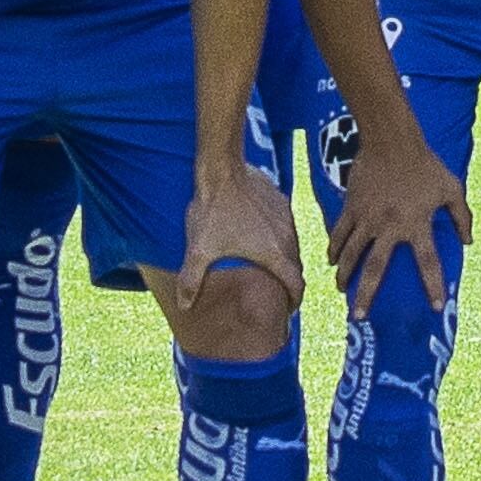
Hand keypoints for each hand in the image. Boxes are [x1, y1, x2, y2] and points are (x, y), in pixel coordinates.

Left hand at [183, 158, 306, 306]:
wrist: (222, 170)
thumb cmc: (212, 211)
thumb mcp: (199, 249)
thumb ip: (191, 281)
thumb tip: (184, 305)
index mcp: (274, 254)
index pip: (296, 286)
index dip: (293, 302)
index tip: (286, 310)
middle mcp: (287, 238)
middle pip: (296, 268)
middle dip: (289, 284)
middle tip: (277, 294)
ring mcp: (287, 219)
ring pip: (293, 248)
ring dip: (286, 260)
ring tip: (270, 268)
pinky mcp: (282, 203)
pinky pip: (287, 228)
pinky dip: (281, 239)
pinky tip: (263, 238)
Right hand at [326, 116, 466, 318]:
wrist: (391, 140)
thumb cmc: (426, 164)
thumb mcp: (451, 188)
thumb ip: (462, 216)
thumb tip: (469, 242)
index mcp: (417, 225)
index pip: (428, 263)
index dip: (433, 286)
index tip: (436, 307)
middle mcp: (390, 227)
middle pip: (375, 269)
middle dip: (366, 295)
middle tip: (359, 316)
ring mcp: (367, 218)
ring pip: (351, 253)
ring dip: (344, 274)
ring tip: (340, 289)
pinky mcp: (351, 207)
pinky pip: (339, 232)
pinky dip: (333, 247)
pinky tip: (330, 259)